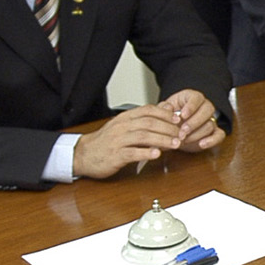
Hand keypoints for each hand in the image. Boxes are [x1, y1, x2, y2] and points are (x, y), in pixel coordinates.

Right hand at [71, 104, 186, 177]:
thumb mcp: (125, 125)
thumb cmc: (106, 141)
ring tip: (175, 144)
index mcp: (125, 118)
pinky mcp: (115, 155)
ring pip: (143, 136)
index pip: (148, 110)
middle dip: (168, 128)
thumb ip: (144, 118)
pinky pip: (132, 152)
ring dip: (162, 140)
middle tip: (181, 134)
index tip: (178, 119)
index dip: (165, 114)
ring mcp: (118, 140)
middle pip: (149, 123)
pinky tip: (156, 154)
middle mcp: (122, 126)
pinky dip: (146, 152)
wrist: (83, 154)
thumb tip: (166, 109)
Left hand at [162, 89, 226, 152]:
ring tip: (184, 140)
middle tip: (182, 132)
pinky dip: (212, 140)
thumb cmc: (170, 116)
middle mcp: (204, 106)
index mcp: (192, 97)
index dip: (191, 106)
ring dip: (197, 133)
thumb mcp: (164, 110)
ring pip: (210, 124)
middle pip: (207, 110)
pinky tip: (201, 144)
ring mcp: (210, 119)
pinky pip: (219, 135)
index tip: (182, 115)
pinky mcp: (214, 132)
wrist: (174, 129)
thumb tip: (167, 107)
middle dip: (194, 122)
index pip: (196, 98)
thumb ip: (164, 108)